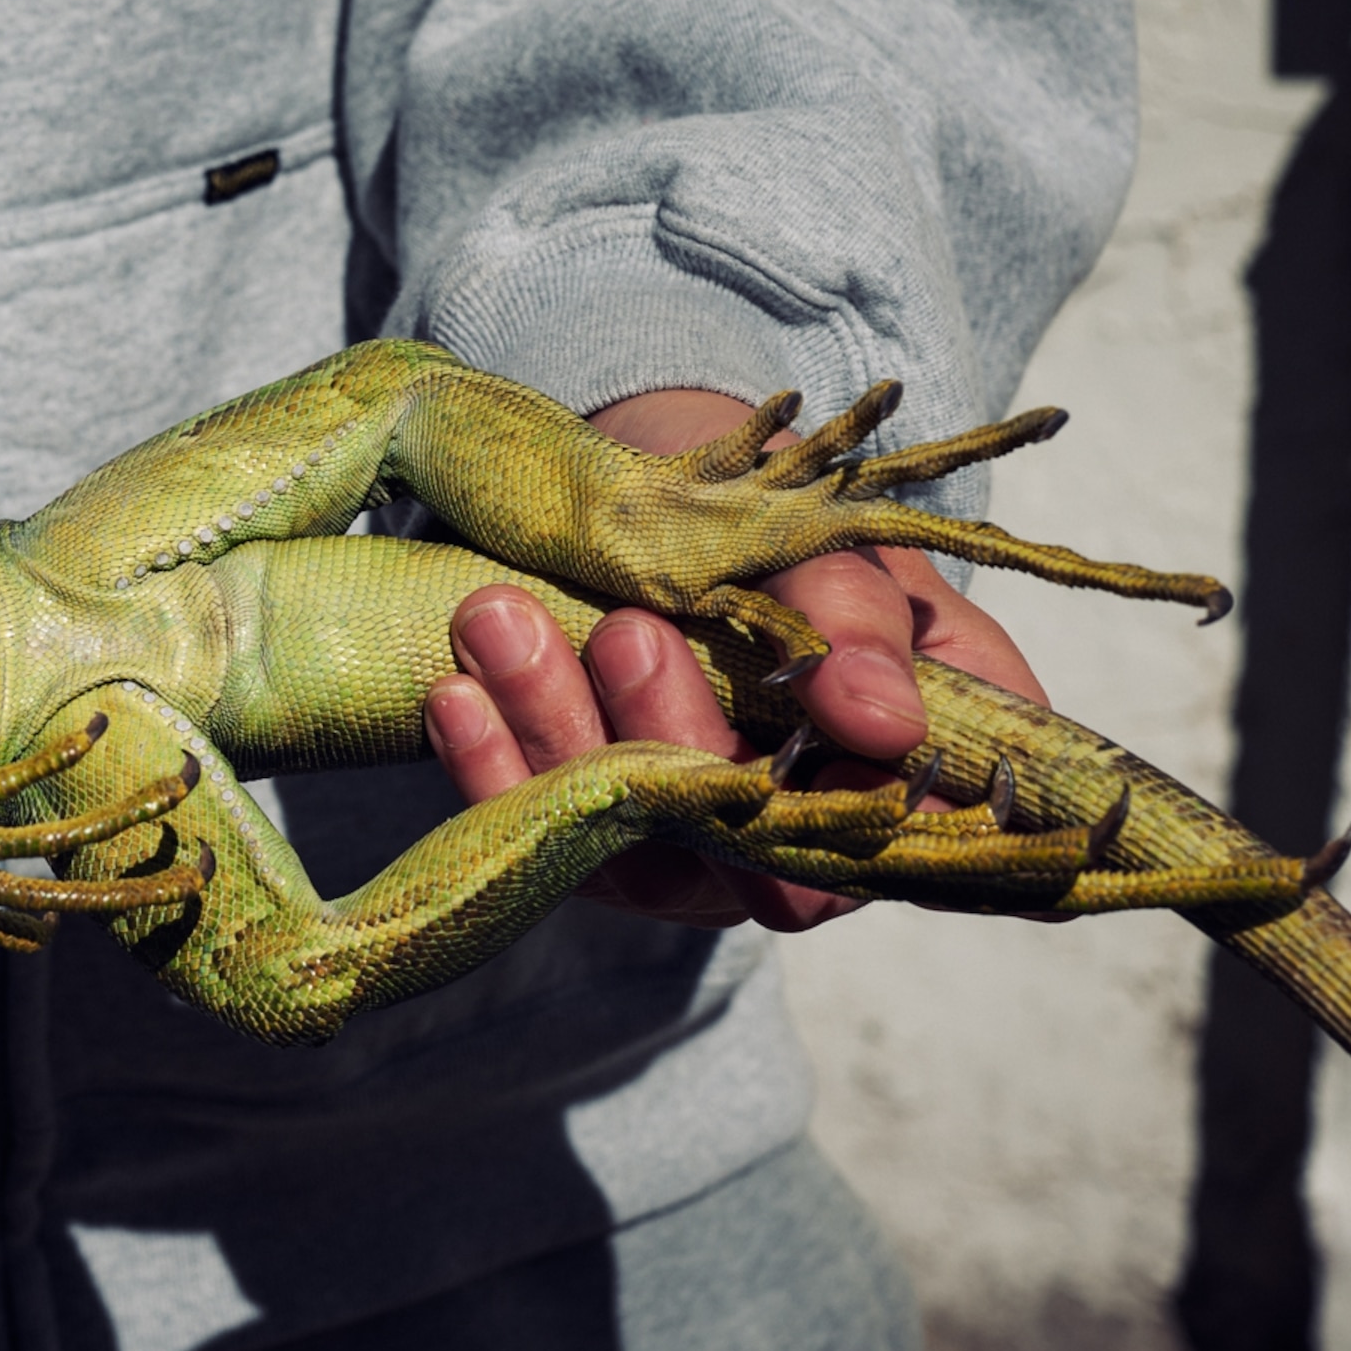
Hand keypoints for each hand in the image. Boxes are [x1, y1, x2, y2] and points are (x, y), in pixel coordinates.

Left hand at [421, 387, 1049, 930]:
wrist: (652, 502)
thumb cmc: (771, 528)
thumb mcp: (824, 544)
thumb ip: (856, 622)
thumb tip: (882, 719)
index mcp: (893, 773)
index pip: (888, 824)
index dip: (848, 789)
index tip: (801, 696)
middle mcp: (790, 835)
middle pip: (738, 840)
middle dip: (672, 735)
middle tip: (626, 632)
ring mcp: (681, 848)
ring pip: (626, 836)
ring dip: (558, 734)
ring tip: (504, 622)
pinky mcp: (585, 836)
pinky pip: (537, 826)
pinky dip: (491, 761)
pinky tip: (457, 694)